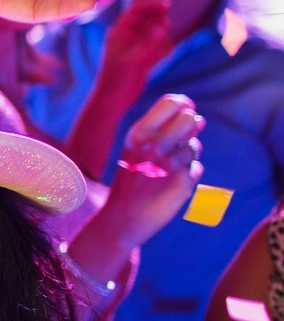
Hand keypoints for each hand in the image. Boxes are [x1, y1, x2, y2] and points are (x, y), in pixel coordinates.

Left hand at [97, 0, 171, 101]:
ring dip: (163, 38)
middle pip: (148, 19)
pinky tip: (164, 56)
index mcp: (119, 32)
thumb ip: (149, 43)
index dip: (151, 5)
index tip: (166, 6)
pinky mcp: (143, 58)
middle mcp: (127, 37)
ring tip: (165, 51)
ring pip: (154, 33)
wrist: (113, 99)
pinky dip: (163, 48)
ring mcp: (135, 47)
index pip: (136, 10)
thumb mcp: (135, 60)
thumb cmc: (117, 79)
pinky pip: (157, 46)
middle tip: (165, 33)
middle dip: (159, 23)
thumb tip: (164, 25)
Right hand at [105, 94, 204, 248]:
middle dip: (191, 128)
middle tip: (177, 143)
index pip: (171, 102)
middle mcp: (153, 145)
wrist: (122, 218)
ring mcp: (169, 164)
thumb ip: (163, 131)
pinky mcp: (183, 182)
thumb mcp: (135, 150)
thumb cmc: (130, 180)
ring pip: (194, 147)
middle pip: (190, 119)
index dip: (183, 105)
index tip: (183, 113)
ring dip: (187, 157)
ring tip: (167, 171)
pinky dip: (188, 176)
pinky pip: (196, 168)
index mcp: (138, 134)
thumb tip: (198, 117)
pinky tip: (171, 185)